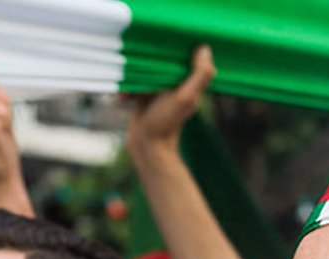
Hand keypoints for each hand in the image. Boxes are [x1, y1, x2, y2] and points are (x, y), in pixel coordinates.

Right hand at [125, 45, 215, 168]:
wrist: (147, 146)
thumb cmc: (166, 122)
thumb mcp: (185, 97)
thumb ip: (199, 76)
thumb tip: (205, 48)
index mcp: (187, 80)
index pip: (180, 54)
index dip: (171, 46)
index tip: (158, 43)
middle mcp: (174, 83)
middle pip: (160, 60)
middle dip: (146, 62)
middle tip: (137, 69)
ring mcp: (158, 89)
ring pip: (144, 70)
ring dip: (133, 77)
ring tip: (130, 92)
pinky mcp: (144, 96)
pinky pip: (133, 83)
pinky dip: (127, 88)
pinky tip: (123, 98)